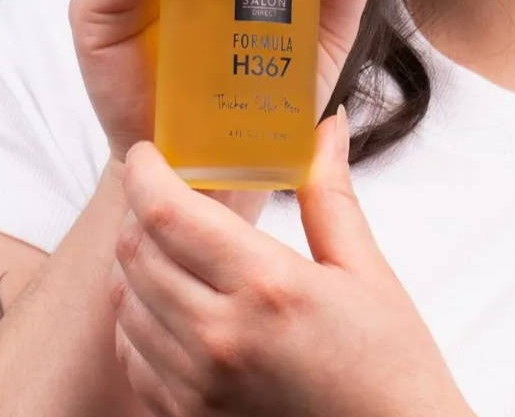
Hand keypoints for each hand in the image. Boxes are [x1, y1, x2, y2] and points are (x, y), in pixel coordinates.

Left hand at [110, 110, 470, 416]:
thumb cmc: (390, 369)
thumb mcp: (367, 273)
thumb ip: (330, 195)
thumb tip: (325, 128)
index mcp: (267, 287)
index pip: (168, 213)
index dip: (144, 172)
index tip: (147, 153)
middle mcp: (220, 337)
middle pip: (135, 253)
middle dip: (137, 211)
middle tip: (159, 192)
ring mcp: (197, 386)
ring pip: (124, 303)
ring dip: (134, 264)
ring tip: (164, 245)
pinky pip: (132, 357)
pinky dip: (136, 320)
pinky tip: (168, 303)